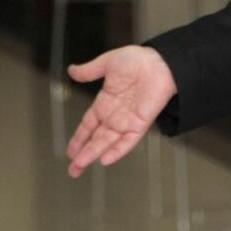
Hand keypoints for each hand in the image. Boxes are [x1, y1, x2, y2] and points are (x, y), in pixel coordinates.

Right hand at [65, 45, 176, 177]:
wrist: (160, 61)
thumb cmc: (137, 59)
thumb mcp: (107, 63)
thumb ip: (89, 71)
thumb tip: (71, 70)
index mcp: (105, 102)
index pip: (88, 125)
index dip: (79, 138)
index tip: (70, 151)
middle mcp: (114, 115)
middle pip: (95, 139)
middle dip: (83, 154)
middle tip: (72, 170)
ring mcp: (127, 121)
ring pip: (107, 143)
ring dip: (93, 154)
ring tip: (80, 166)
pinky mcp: (140, 124)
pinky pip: (128, 141)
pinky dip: (117, 150)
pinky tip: (105, 159)